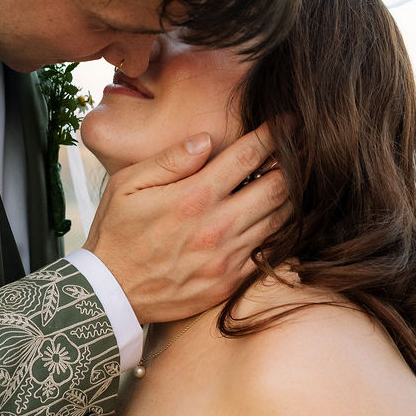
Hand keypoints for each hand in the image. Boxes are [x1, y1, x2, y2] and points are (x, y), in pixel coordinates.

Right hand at [82, 128, 287, 323]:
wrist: (110, 294)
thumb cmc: (116, 233)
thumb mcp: (128, 186)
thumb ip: (170, 159)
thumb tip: (206, 139)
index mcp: (193, 197)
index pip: (247, 156)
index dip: (273, 135)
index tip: (288, 122)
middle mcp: (216, 226)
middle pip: (277, 187)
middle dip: (296, 163)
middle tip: (306, 148)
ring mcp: (227, 257)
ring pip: (280, 221)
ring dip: (295, 196)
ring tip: (302, 179)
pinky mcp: (230, 282)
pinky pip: (270, 253)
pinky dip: (283, 232)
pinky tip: (285, 218)